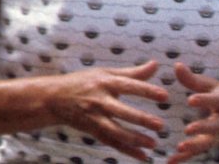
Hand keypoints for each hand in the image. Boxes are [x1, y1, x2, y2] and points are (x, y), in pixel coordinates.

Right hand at [43, 60, 168, 161]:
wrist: (53, 98)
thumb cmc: (84, 82)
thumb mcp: (106, 73)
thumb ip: (133, 72)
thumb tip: (157, 64)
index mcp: (106, 82)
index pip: (129, 86)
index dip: (147, 91)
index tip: (165, 96)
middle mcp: (100, 101)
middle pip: (122, 112)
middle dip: (141, 119)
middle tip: (160, 125)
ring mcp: (94, 118)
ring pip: (115, 131)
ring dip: (135, 139)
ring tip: (153, 143)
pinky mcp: (92, 130)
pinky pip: (110, 142)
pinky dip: (127, 150)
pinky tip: (143, 156)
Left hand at [168, 62, 218, 162]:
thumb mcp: (212, 86)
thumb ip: (193, 79)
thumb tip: (176, 65)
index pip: (216, 100)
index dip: (205, 100)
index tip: (191, 100)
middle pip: (216, 125)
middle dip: (204, 127)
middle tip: (189, 129)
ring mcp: (218, 135)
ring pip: (207, 143)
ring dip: (194, 146)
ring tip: (180, 147)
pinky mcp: (210, 145)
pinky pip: (197, 153)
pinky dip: (184, 158)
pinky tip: (170, 161)